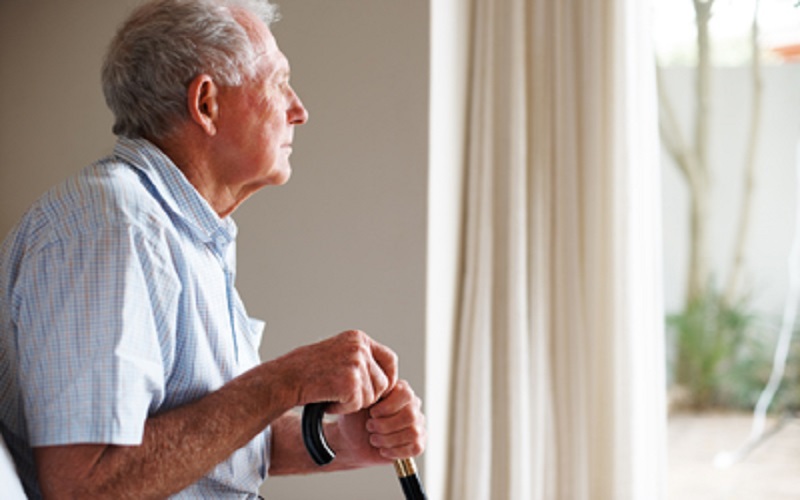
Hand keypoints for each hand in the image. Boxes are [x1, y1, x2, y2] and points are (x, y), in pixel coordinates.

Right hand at [278, 330, 397, 414]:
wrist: (285, 379)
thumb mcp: (338, 354)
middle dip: (369, 395)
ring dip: (353, 403)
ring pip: (372, 396)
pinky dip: (342, 409)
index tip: (381, 390)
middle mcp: (359, 348)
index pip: (390, 359)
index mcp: (358, 338)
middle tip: (344, 396)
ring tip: (332, 395)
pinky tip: (327, 401)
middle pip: (384, 382)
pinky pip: (357, 405)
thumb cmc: (307, 370)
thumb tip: (387, 378)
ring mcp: (355, 364)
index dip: (389, 378)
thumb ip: (361, 359)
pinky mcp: (350, 383)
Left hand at [335, 379, 425, 465]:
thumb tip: (382, 387)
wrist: (352, 442)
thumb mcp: (360, 402)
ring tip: (374, 439)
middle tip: (369, 427)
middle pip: (410, 415)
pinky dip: (396, 451)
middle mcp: (413, 406)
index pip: (406, 394)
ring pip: (413, 432)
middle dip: (385, 425)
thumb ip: (371, 391)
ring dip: (388, 439)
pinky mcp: (417, 444)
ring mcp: (418, 425)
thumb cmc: (356, 419)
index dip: (388, 406)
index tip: (372, 413)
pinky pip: (415, 448)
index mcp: (401, 390)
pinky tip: (383, 449)